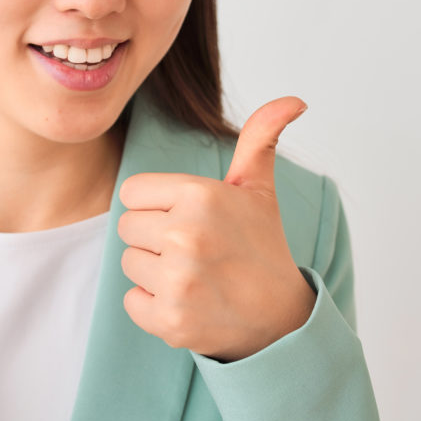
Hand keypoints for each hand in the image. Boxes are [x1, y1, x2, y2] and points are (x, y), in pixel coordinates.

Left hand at [118, 97, 315, 361]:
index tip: (185, 218)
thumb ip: (260, 137)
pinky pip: (130, 302)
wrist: (281, 318)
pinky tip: (187, 301)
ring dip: (153, 272)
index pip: (132, 193)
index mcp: (200, 195)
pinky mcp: (170, 320)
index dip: (155, 206)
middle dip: (154, 238)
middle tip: (193, 249)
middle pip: (127, 227)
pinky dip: (153, 306)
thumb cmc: (260, 245)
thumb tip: (293, 100)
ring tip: (192, 274)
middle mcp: (186, 235)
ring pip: (129, 264)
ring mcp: (178, 281)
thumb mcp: (257, 189)